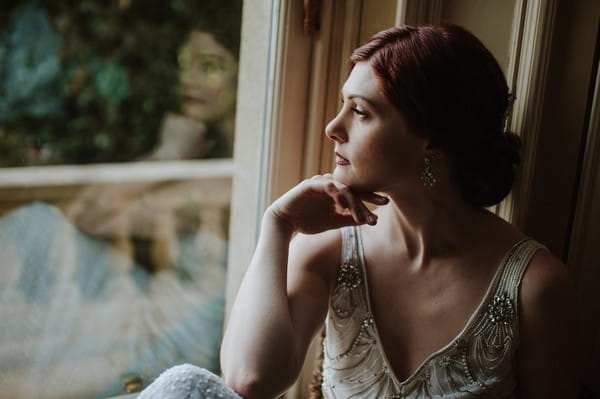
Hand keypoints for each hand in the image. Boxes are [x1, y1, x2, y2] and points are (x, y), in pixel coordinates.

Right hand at [267, 174, 388, 233]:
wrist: (284, 223)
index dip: (371, 197)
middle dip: (369, 196)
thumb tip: (368, 220)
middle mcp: (330, 184)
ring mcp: (321, 183)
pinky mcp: (311, 185)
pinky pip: (328, 187)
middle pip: (354, 188)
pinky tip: (344, 206)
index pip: (357, 193)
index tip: (385, 204)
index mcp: (336, 192)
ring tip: (362, 215)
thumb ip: (349, 219)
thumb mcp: (333, 222)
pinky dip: (338, 195)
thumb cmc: (307, 221)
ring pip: (343, 188)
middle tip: (384, 201)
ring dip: (354, 201)